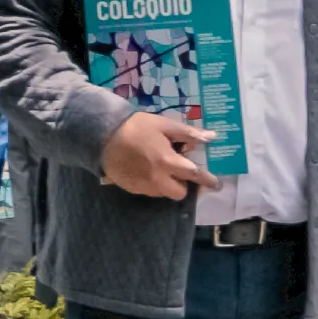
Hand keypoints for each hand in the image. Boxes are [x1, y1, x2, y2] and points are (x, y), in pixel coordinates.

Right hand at [100, 113, 217, 200]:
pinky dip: (153, 184)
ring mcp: (142, 185)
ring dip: (168, 185)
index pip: (194, 176)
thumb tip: (211, 138)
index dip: (207, 180)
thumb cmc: (136, 127)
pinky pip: (148, 191)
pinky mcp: (130, 188)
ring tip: (162, 168)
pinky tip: (147, 170)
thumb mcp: (164, 125)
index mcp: (167, 162)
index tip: (216, 184)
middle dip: (184, 186)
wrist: (101, 135)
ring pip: (163, 193)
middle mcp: (156, 179)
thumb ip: (188, 134)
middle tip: (181, 173)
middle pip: (179, 193)